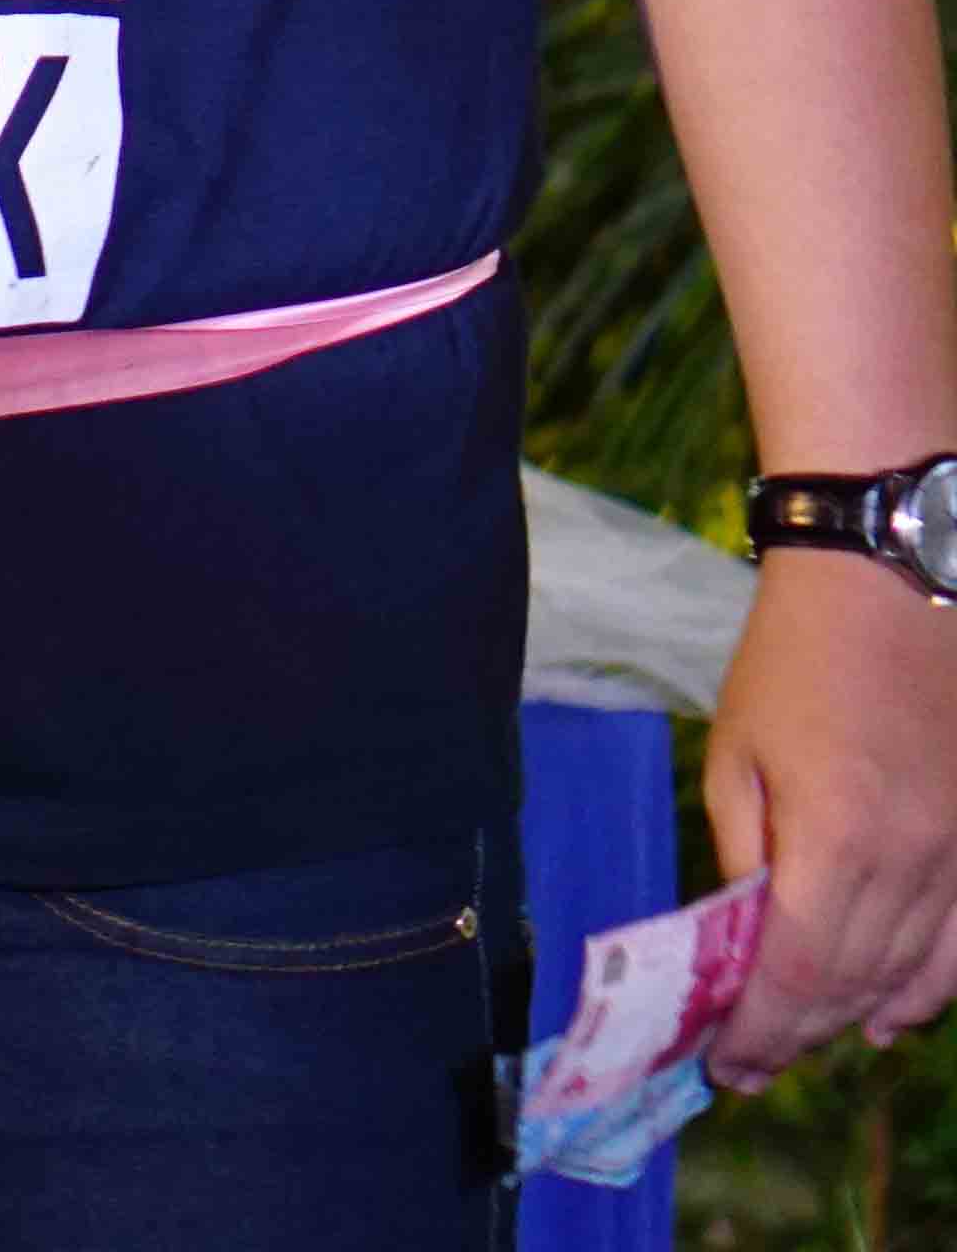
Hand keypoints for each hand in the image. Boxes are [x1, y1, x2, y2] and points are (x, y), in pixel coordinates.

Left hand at [700, 545, 956, 1081]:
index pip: (798, 974)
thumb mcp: (738, 755)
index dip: (759, 1030)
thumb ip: (744, 855)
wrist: (894, 588)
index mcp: (839, 842)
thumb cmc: (794, 661)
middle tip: (746, 1064)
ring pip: (915, 976)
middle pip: (855, 985)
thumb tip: (741, 936)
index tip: (722, 1065)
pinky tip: (895, 1017)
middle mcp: (916, 865)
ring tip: (801, 1045)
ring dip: (856, 1020)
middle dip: (795, 1034)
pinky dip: (931, 991)